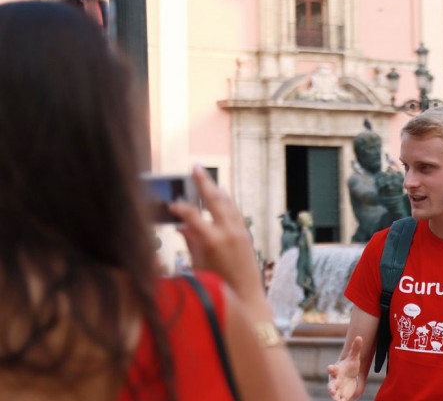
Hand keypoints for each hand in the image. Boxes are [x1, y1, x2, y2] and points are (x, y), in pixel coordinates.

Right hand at [169, 166, 263, 306]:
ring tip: (208, 179)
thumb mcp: (198, 265)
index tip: (170, 205)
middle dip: (204, 182)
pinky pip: (235, 213)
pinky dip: (228, 202)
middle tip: (196, 168)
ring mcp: (240, 232)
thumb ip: (190, 241)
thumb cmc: (217, 286)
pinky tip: (222, 197)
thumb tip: (181, 226)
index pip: (191, 215)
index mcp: (212, 241)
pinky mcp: (247, 235)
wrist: (246, 298)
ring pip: (228, 203)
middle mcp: (228, 232)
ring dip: (217, 190)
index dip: (179, 208)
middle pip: (214, 199)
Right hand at [327, 336, 362, 400]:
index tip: (330, 368)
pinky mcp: (342, 395)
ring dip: (335, 397)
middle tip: (332, 390)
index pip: (332, 369)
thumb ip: (356, 348)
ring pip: (334, 393)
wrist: (350, 374)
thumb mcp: (354, 356)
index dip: (331, 369)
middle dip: (331, 387)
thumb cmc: (350, 365)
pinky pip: (340, 399)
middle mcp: (335, 380)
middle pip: (331, 384)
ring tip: (337, 400)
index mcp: (337, 370)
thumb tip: (360, 337)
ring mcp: (338, 388)